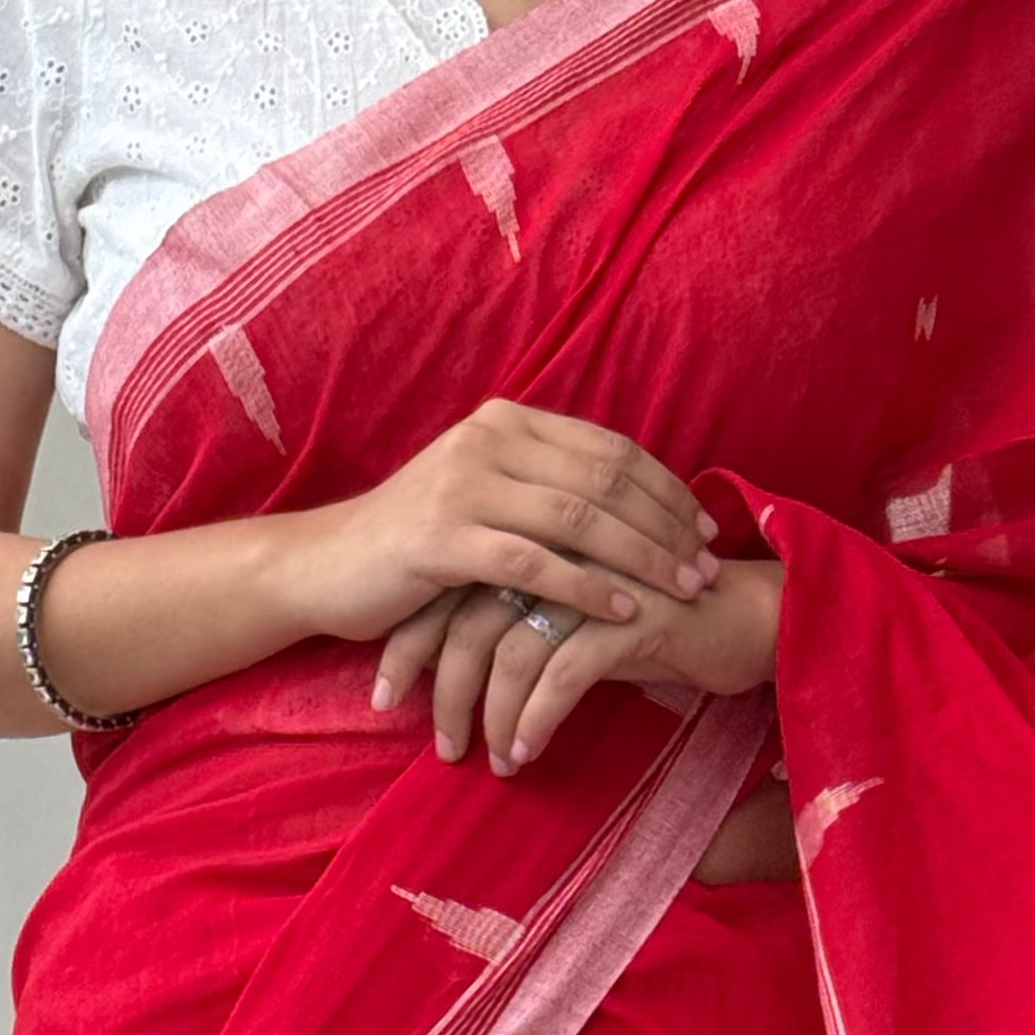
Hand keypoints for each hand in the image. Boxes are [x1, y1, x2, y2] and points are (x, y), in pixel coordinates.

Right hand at [274, 401, 720, 647]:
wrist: (327, 566)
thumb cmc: (416, 544)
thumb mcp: (484, 498)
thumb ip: (544, 489)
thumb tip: (625, 508)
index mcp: (506, 423)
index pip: (609, 448)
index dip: (665, 490)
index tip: (704, 531)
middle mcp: (488, 441)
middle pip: (605, 478)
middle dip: (665, 526)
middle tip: (707, 570)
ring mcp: (463, 486)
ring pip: (579, 518)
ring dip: (642, 557)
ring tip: (683, 591)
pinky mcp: (443, 540)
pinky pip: (535, 564)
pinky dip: (589, 588)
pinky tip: (626, 611)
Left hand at [374, 558, 784, 774]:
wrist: (754, 618)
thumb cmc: (666, 622)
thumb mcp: (585, 617)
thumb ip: (529, 621)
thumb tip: (468, 665)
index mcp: (535, 539)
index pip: (449, 586)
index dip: (413, 640)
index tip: (384, 695)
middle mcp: (555, 551)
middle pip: (466, 615)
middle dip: (440, 686)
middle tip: (437, 744)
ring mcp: (591, 581)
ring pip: (509, 650)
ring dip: (489, 714)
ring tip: (487, 761)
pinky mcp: (629, 618)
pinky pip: (562, 673)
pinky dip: (536, 717)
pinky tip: (525, 751)